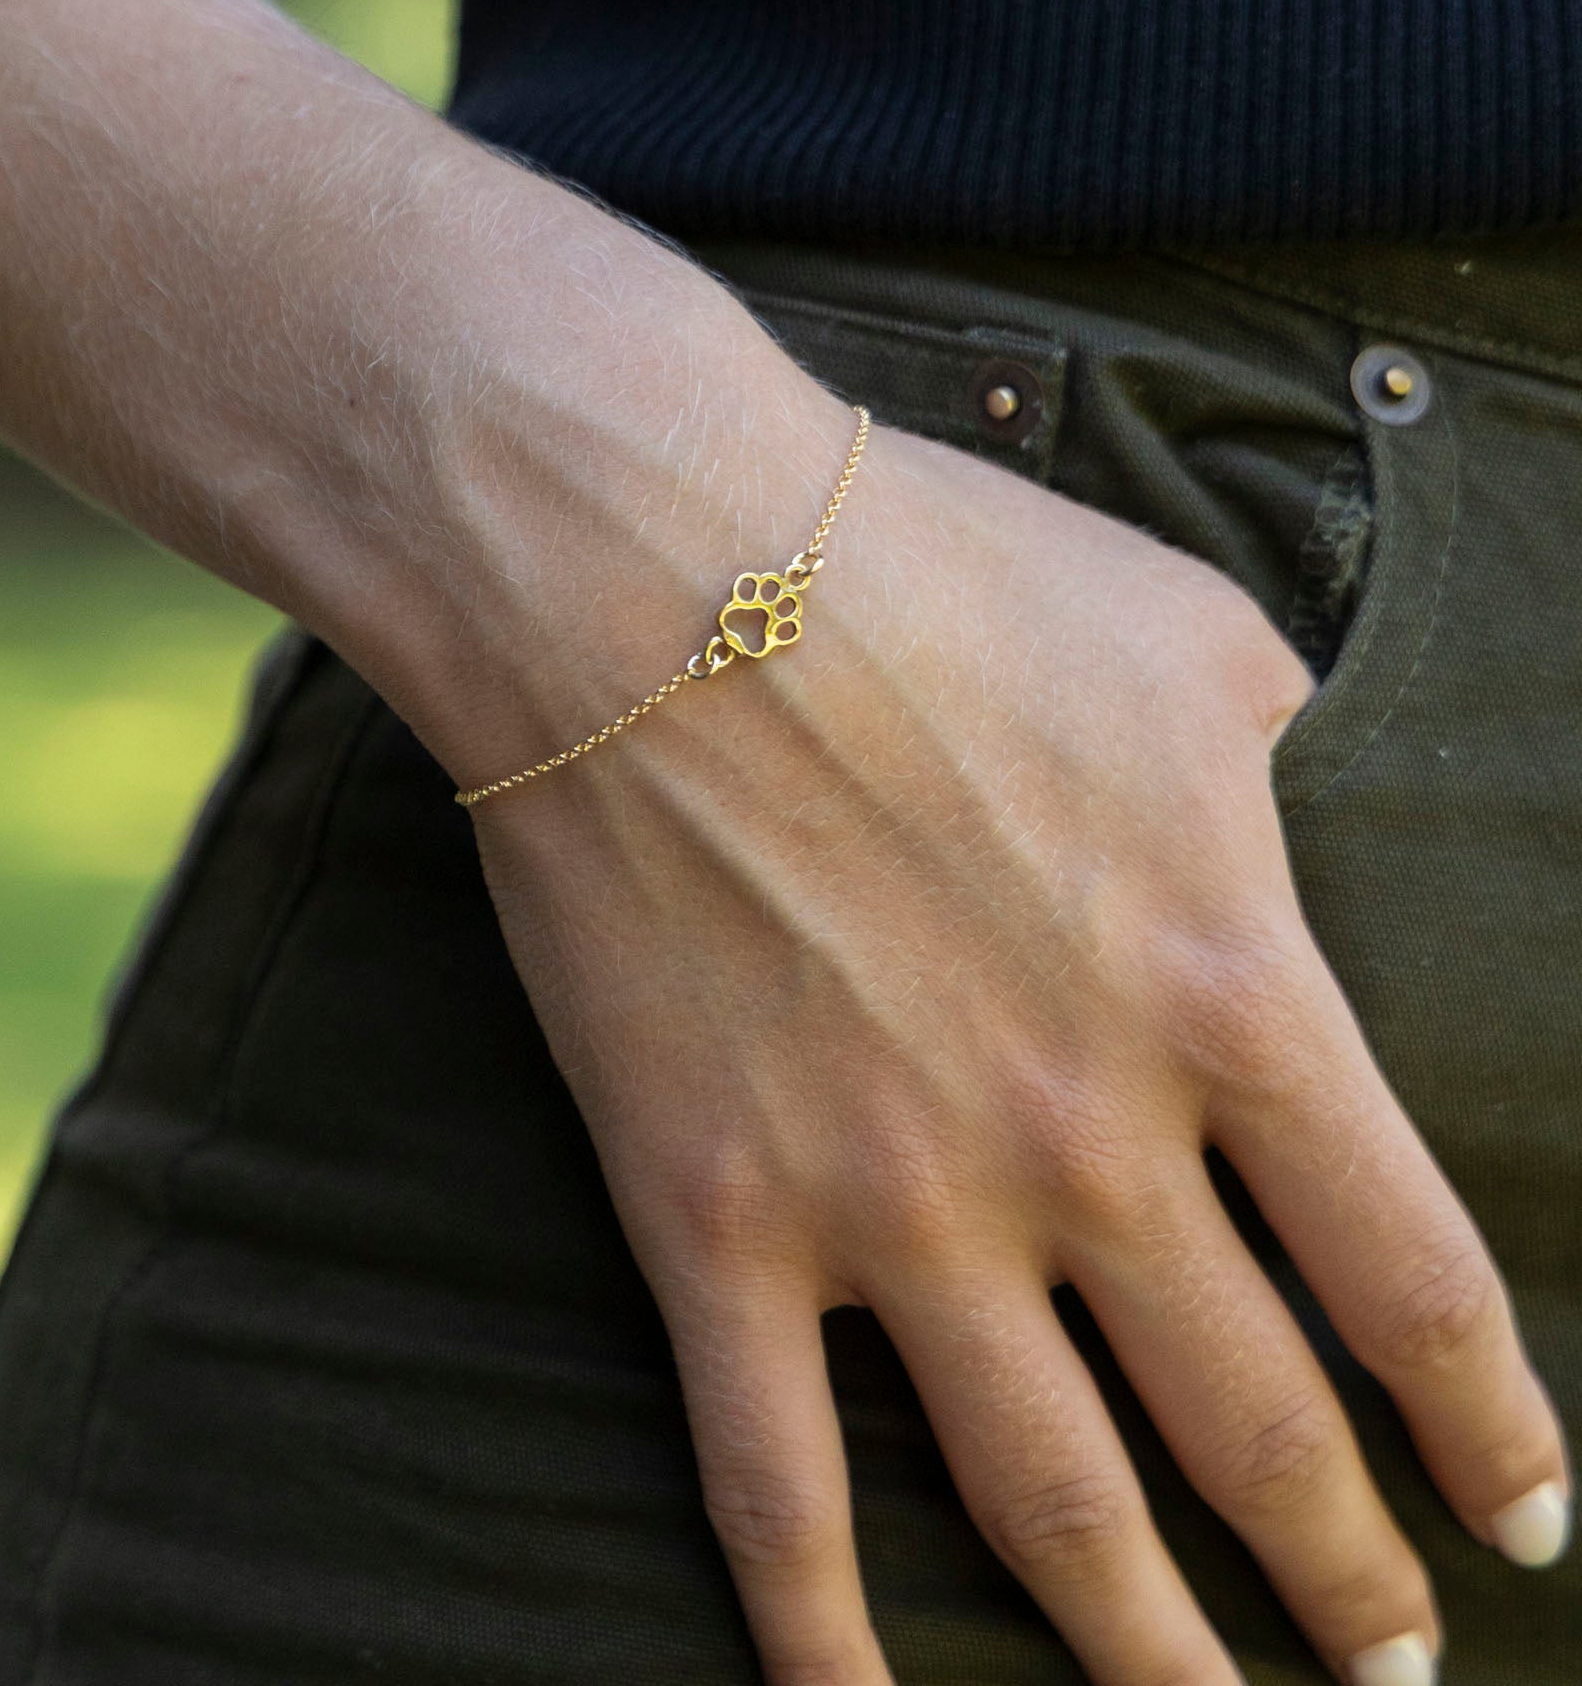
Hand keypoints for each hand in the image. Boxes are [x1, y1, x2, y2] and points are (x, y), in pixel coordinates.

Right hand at [462, 399, 1570, 1685]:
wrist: (652, 582)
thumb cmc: (928, 572)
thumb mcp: (1183, 630)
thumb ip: (1275, 747)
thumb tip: (1285, 794)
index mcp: (1224, 990)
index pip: (1411, 1284)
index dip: (1487, 1430)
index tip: (1523, 1523)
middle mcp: (1083, 1140)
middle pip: (1258, 1432)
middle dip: (1345, 1580)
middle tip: (1390, 1668)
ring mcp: (893, 1204)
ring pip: (1051, 1512)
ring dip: (1149, 1657)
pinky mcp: (717, 1221)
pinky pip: (774, 1486)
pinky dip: (821, 1639)